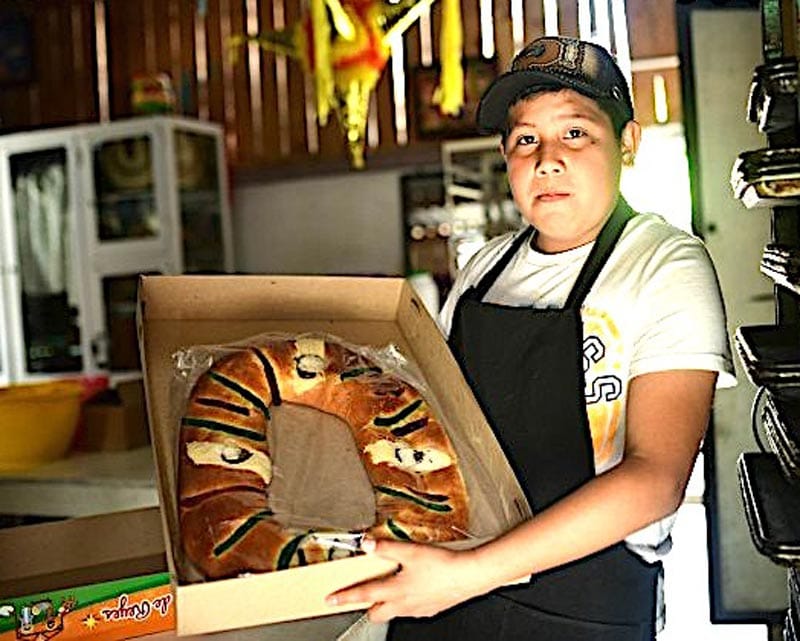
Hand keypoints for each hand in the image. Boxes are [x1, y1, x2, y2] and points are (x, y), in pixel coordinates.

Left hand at [326, 538, 485, 622]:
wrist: (469, 576)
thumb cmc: (442, 565)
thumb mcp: (409, 551)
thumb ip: (385, 547)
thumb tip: (366, 544)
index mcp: (395, 590)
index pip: (363, 595)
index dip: (344, 597)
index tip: (331, 600)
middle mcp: (403, 604)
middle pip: (376, 613)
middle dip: (366, 606)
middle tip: (361, 595)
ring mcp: (417, 609)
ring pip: (393, 612)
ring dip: (386, 603)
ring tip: (389, 587)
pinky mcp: (430, 609)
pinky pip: (411, 609)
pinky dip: (405, 601)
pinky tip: (413, 588)